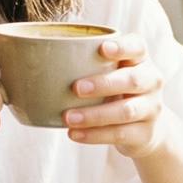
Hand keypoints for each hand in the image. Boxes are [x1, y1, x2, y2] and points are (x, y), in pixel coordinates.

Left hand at [63, 33, 169, 157]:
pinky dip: (95, 135)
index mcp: (140, 60)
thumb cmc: (117, 92)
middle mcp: (151, 81)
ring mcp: (151, 108)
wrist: (147, 128)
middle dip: (104, 84)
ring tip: (69, 117)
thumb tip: (31, 60)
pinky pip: (120, 134)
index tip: (102, 48)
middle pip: (132, 80)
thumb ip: (86, 64)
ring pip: (126, 111)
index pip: (137, 47)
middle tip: (76, 87)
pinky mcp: (145, 133)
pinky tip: (74, 134)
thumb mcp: (111, 74)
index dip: (122, 47)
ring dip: (95, 114)